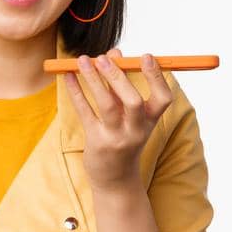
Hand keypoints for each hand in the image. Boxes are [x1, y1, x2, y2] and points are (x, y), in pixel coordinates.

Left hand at [64, 48, 174, 191]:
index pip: (163, 98)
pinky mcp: (96, 141)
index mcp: (151, 121)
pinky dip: (76, 92)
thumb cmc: (124, 137)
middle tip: (104, 57)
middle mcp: (136, 129)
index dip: (156, 77)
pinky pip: (85, 112)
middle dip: (118, 77)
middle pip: (132, 101)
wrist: (115, 178)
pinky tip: (68, 76)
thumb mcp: (130, 115)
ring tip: (83, 60)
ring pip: (107, 105)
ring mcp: (116, 137)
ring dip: (94, 80)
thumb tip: (114, 53)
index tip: (146, 56)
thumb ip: (122, 85)